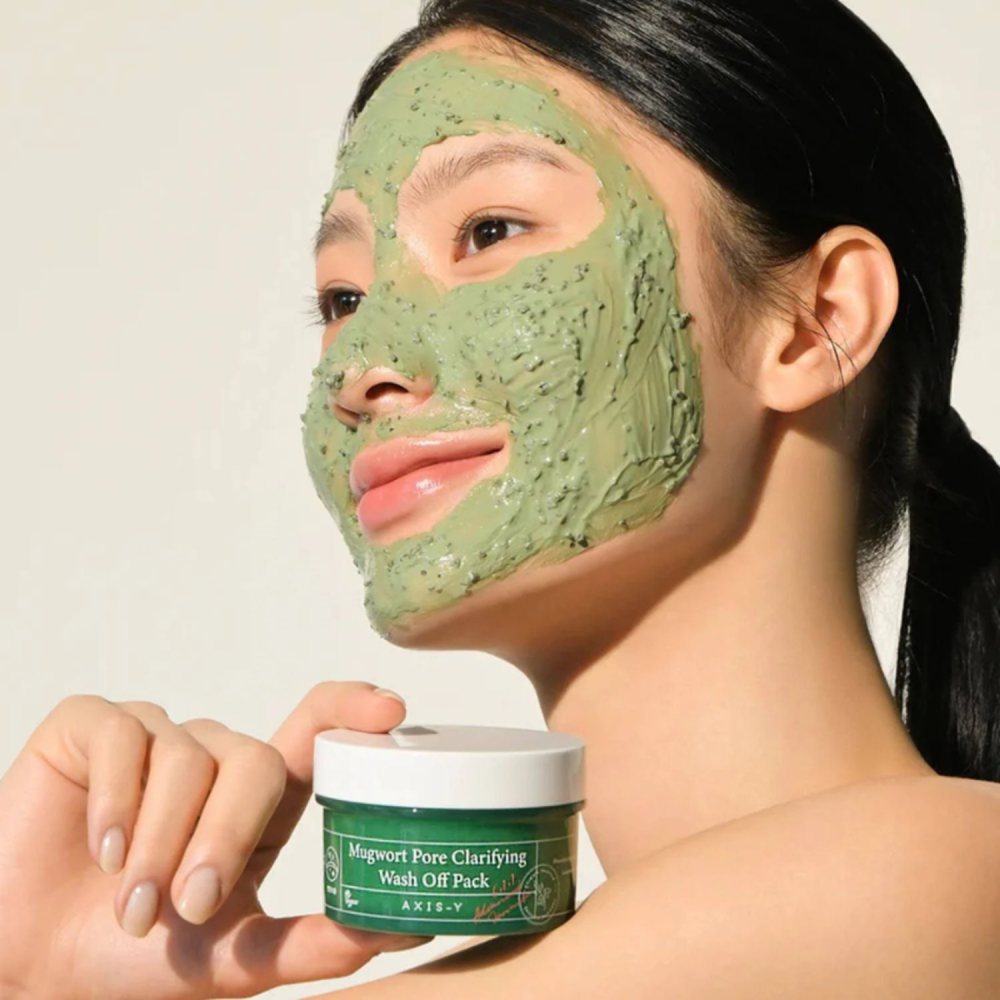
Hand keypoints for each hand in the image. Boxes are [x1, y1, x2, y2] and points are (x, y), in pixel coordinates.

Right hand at [0, 682, 431, 998]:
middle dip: (225, 836)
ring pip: (185, 758)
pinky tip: (99, 850)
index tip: (390, 709)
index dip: (352, 708)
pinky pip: (123, 739)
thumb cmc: (138, 957)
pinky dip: (115, 801)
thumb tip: (406, 927)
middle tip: (192, 906)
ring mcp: (154, 736)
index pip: (315, 729)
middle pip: (254, 760)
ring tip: (131, 906)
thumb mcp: (236, 958)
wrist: (33, 966)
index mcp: (259, 799)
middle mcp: (213, 756)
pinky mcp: (92, 727)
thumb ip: (316, 942)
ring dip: (159, 843)